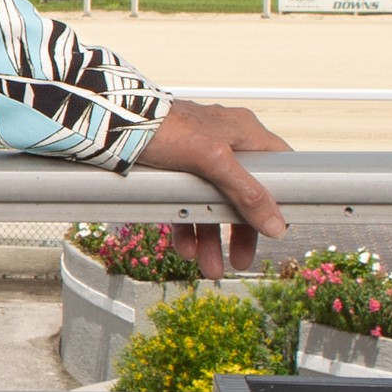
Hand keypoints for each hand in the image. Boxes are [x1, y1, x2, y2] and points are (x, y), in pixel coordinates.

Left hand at [133, 99, 291, 275]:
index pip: (276, 169)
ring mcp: (197, 158)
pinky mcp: (172, 171)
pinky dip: (186, 226)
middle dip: (239, 231)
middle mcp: (224, 144)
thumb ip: (246, 193)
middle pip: (242, 195)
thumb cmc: (165, 126)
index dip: (279, 198)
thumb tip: (276, 224)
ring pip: (211, 204)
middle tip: (241, 259)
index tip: (277, 226)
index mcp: (244, 133)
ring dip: (210, 238)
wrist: (113, 125)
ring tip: (209, 266)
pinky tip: (185, 248)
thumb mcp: (214, 160)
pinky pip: (184, 203)